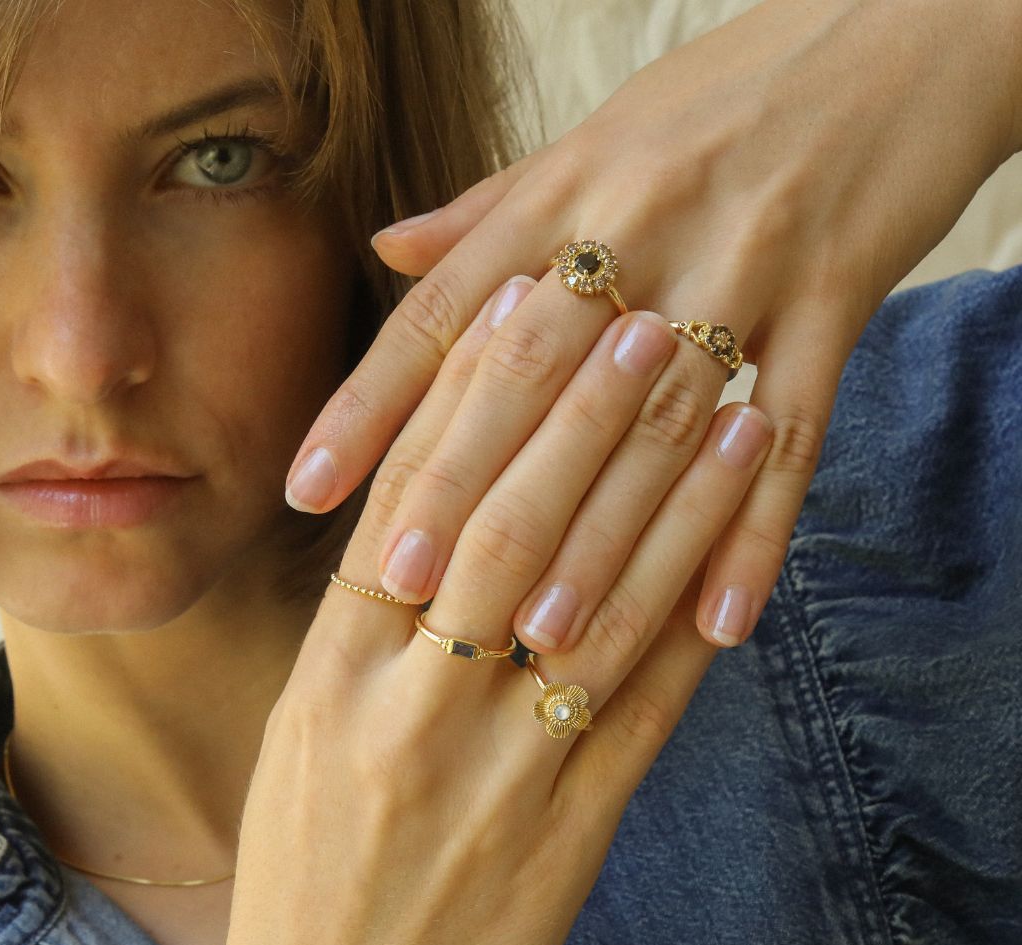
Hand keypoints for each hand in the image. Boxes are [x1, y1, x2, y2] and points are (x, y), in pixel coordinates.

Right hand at [199, 276, 773, 944]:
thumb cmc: (304, 887)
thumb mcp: (301, 742)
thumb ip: (361, 633)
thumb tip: (422, 516)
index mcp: (328, 683)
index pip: (408, 504)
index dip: (471, 393)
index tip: (526, 303)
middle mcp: (407, 714)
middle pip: (505, 526)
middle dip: (578, 410)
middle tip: (638, 311)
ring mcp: (494, 776)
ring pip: (590, 598)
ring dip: (661, 487)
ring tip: (714, 392)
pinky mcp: (569, 837)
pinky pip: (644, 705)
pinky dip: (693, 609)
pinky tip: (737, 537)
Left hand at [283, 0, 1021, 655]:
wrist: (886, 34)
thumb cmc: (719, 92)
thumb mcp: (588, 137)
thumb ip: (487, 211)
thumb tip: (388, 249)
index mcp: (565, 191)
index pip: (445, 314)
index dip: (368, 404)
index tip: (306, 489)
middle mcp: (641, 230)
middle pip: (531, 382)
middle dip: (464, 491)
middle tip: (408, 590)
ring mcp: (743, 268)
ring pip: (655, 428)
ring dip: (601, 543)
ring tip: (543, 636)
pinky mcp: (837, 304)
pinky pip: (793, 438)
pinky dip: (753, 537)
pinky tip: (715, 628)